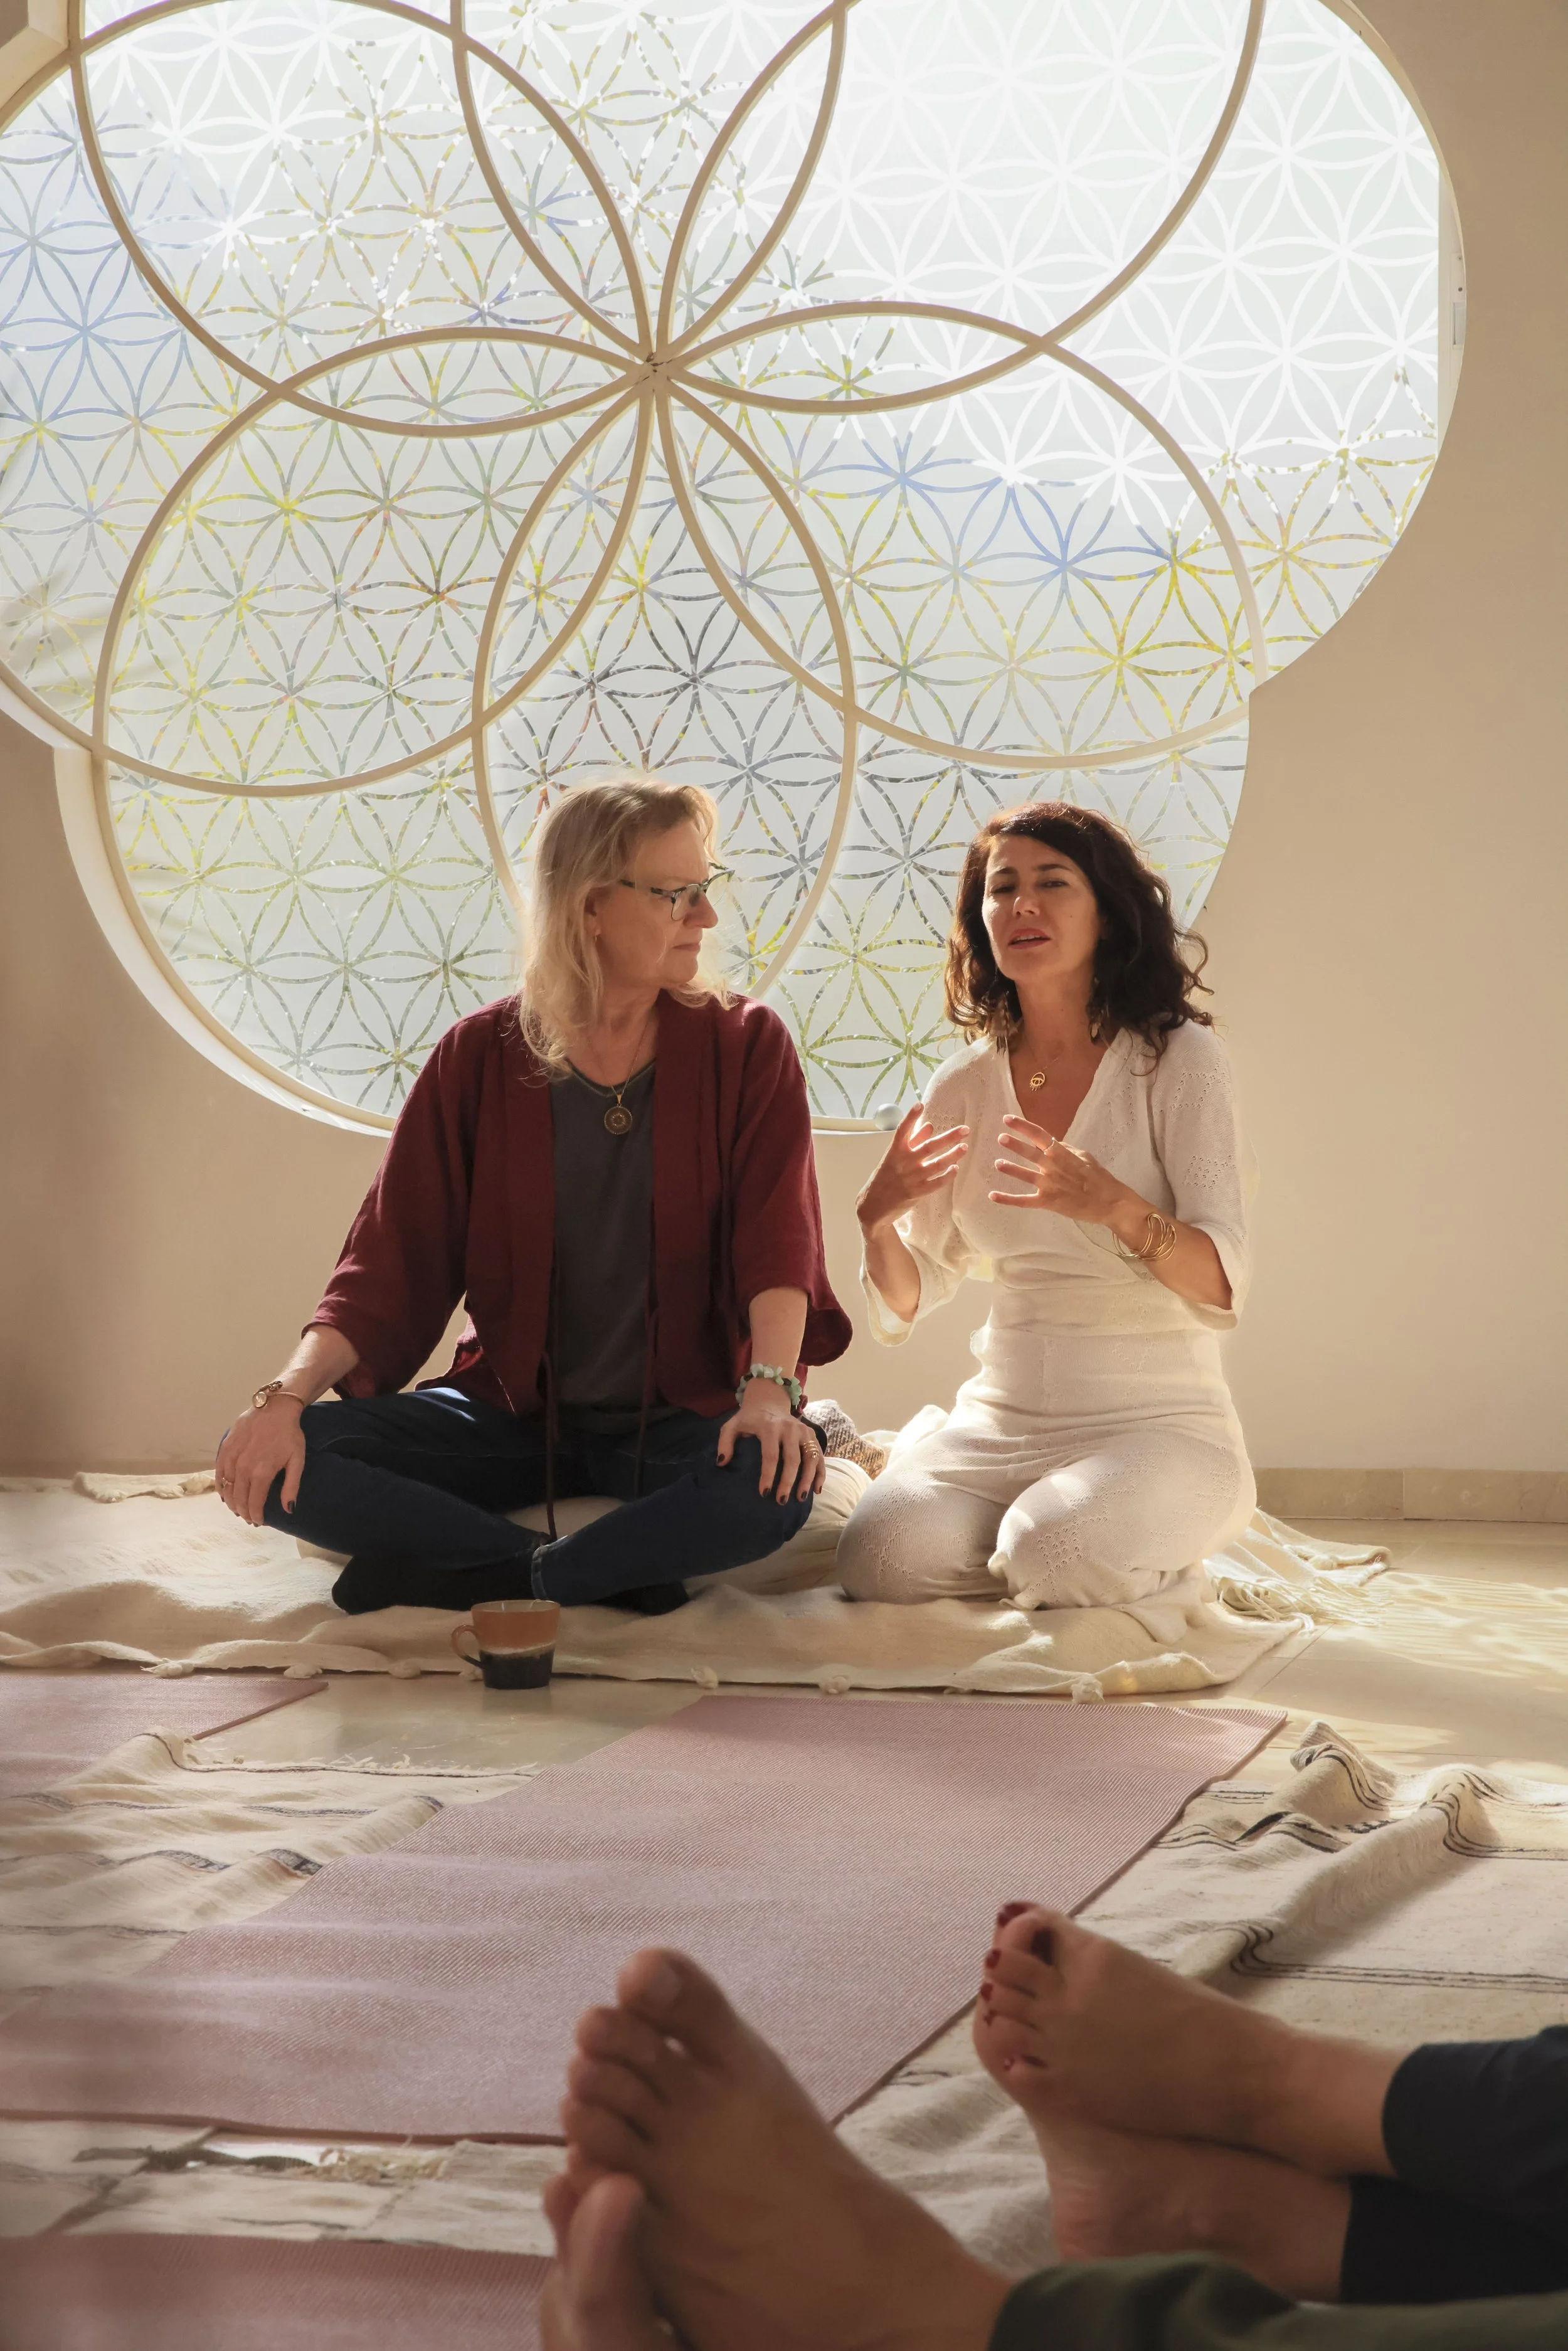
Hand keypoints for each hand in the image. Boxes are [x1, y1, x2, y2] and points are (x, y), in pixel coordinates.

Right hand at [215, 1396, 306, 1526]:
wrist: (275, 1408)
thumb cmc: (289, 1434)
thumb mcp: (297, 1460)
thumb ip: (292, 1486)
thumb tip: (289, 1510)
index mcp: (262, 1472)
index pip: (254, 1503)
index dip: (256, 1516)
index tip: (259, 1522)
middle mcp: (244, 1467)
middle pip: (239, 1499)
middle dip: (244, 1512)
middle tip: (249, 1518)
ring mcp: (232, 1458)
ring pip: (227, 1488)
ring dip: (231, 1502)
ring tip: (238, 1509)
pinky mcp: (225, 1449)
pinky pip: (219, 1473)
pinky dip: (221, 1486)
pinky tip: (225, 1494)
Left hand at [717, 1377, 824, 1501]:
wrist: (769, 1401)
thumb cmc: (749, 1418)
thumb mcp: (732, 1425)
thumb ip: (725, 1442)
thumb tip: (721, 1463)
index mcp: (770, 1426)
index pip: (771, 1455)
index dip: (768, 1475)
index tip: (764, 1493)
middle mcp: (790, 1428)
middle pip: (793, 1459)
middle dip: (788, 1482)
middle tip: (781, 1501)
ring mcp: (804, 1431)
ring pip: (811, 1458)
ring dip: (808, 1479)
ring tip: (800, 1498)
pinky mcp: (812, 1435)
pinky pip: (820, 1455)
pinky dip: (820, 1473)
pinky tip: (817, 1489)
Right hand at [856, 1105, 969, 1233]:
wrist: (874, 1205)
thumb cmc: (885, 1177)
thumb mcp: (894, 1157)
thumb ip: (912, 1141)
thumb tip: (929, 1126)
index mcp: (895, 1151)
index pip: (902, 1130)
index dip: (910, 1117)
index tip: (920, 1104)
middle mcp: (903, 1163)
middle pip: (929, 1146)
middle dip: (949, 1138)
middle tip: (965, 1130)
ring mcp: (911, 1178)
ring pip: (937, 1164)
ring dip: (953, 1155)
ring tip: (965, 1147)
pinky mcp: (917, 1192)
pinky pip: (936, 1183)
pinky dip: (947, 1176)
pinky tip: (955, 1169)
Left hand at [989, 1115, 1129, 1224]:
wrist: (1109, 1202)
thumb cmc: (1099, 1177)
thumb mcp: (1084, 1156)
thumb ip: (1065, 1149)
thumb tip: (1051, 1142)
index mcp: (1061, 1153)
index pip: (1039, 1135)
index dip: (1022, 1126)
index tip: (1007, 1119)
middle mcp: (1052, 1167)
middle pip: (1030, 1152)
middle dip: (1014, 1144)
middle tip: (1000, 1138)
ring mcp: (1049, 1185)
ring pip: (1024, 1175)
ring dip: (1010, 1169)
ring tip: (997, 1163)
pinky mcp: (1047, 1202)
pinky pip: (1024, 1201)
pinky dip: (1007, 1199)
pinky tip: (992, 1195)